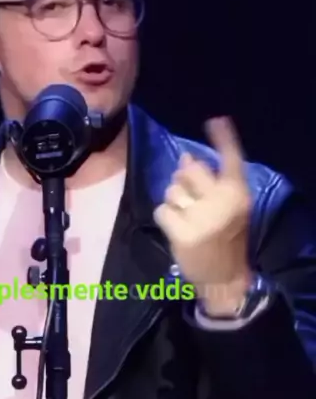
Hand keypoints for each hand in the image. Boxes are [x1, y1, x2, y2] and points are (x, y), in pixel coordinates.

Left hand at [154, 116, 252, 313]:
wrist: (224, 277)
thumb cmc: (223, 238)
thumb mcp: (225, 208)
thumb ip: (208, 183)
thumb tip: (184, 159)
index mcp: (237, 193)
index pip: (231, 159)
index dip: (222, 138)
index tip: (215, 121)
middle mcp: (222, 201)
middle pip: (189, 172)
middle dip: (182, 182)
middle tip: (189, 201)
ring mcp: (202, 216)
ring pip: (172, 191)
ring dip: (173, 203)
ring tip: (185, 219)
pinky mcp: (183, 232)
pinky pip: (161, 211)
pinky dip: (165, 219)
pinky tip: (175, 230)